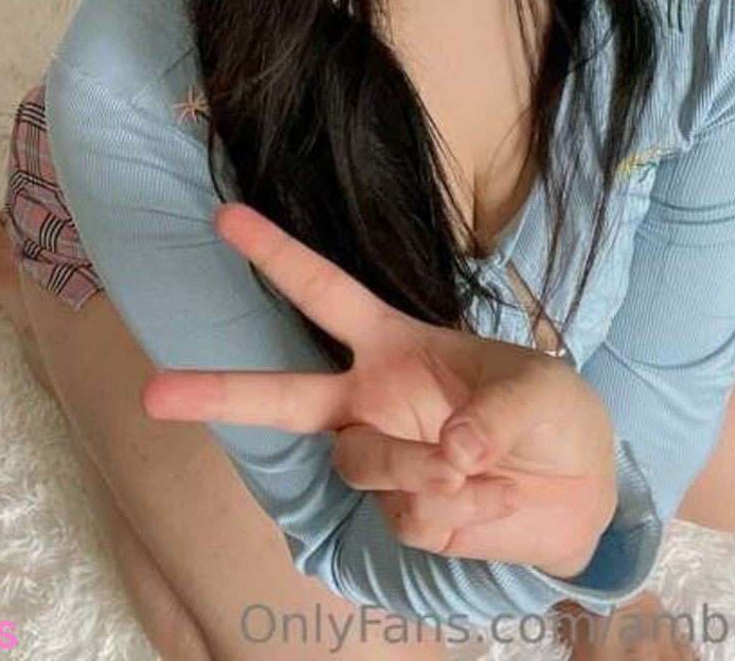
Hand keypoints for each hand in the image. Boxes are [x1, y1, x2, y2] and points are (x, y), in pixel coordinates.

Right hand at [141, 202, 616, 575]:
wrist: (583, 493)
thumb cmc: (554, 415)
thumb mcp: (543, 392)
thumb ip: (497, 413)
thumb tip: (449, 450)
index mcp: (397, 345)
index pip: (325, 293)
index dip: (277, 255)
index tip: (227, 218)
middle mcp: (373, 400)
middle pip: (283, 396)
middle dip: (218, 393)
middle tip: (152, 394)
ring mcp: (384, 459)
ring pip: (357, 462)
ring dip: (416, 466)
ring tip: (474, 467)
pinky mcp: (403, 515)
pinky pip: (405, 516)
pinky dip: (454, 509)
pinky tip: (487, 498)